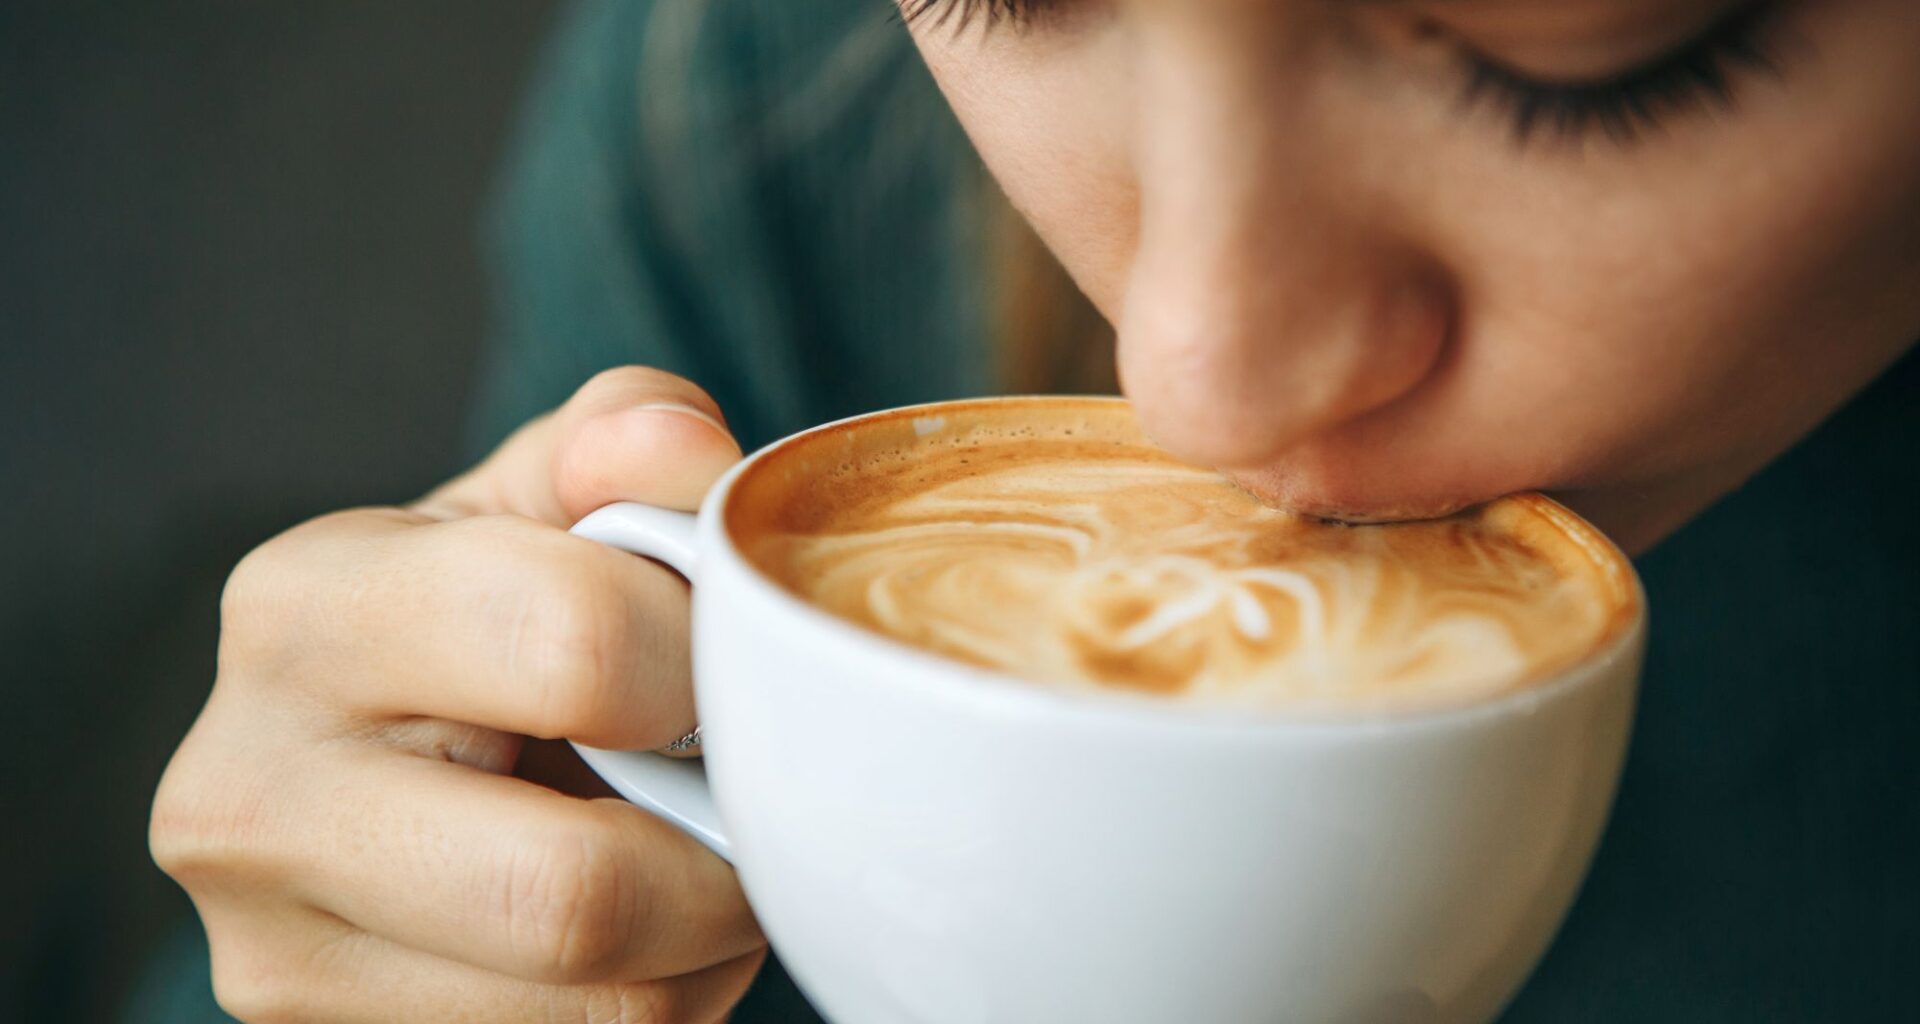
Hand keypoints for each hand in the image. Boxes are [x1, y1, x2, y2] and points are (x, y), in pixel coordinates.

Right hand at [151, 368, 763, 1022]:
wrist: (380, 759)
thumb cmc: (486, 611)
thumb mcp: (540, 500)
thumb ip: (621, 443)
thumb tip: (680, 455)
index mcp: (302, 610)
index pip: (575, 644)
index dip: (709, 661)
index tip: (727, 660)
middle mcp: (246, 796)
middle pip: (577, 892)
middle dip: (723, 851)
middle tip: (749, 795)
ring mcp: (277, 957)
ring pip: (606, 1009)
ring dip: (708, 941)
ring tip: (688, 852)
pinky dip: (664, 998)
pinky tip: (637, 928)